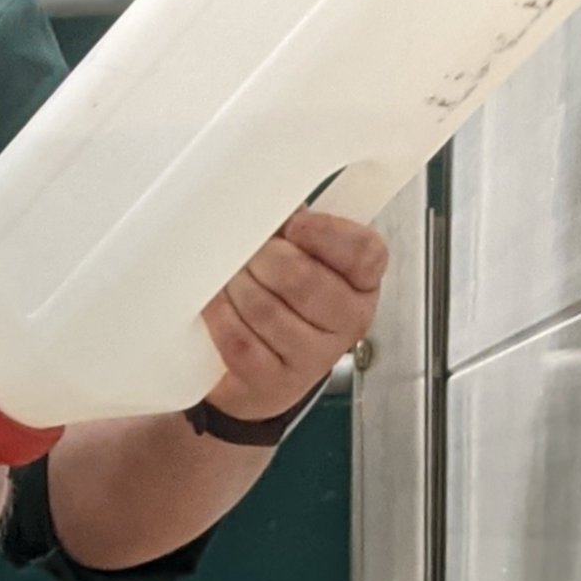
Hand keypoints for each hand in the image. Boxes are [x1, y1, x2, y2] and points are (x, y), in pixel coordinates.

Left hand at [199, 208, 386, 422]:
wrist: (261, 375)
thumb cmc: (283, 305)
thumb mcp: (301, 259)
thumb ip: (296, 229)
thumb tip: (268, 198)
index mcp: (362, 282)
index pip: (364, 251)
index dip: (325, 233)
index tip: (294, 225)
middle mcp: (347, 320)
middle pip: (301, 277)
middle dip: (263, 258)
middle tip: (247, 253)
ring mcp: (313, 356)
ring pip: (264, 307)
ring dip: (235, 286)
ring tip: (229, 279)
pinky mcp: (275, 381)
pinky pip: (240, 339)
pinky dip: (220, 317)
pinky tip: (216, 306)